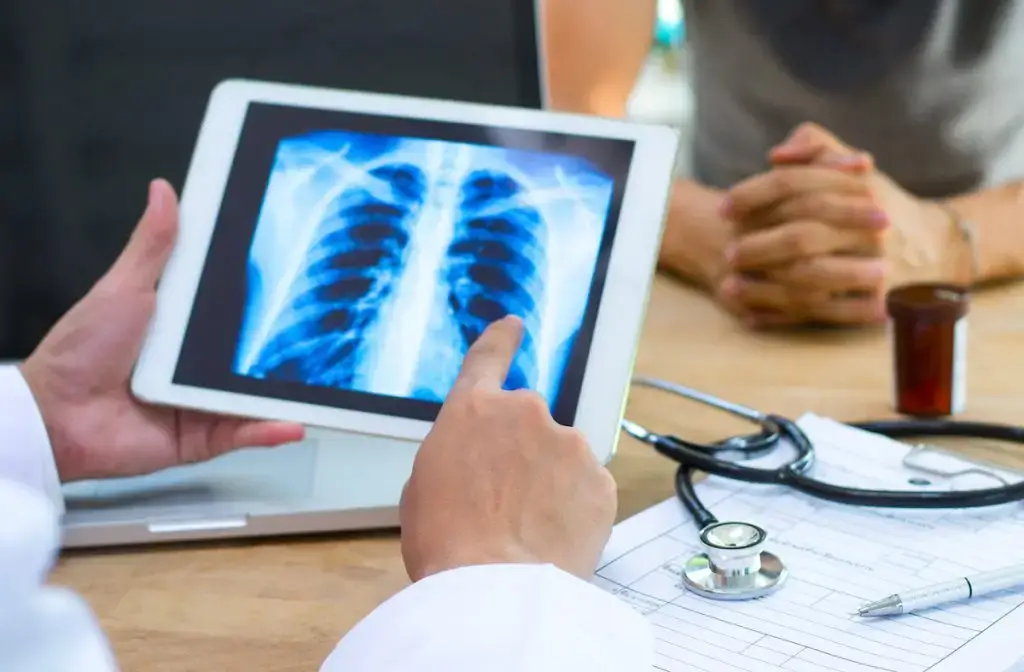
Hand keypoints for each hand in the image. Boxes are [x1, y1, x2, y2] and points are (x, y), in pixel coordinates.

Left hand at [19, 180, 304, 481]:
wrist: (56, 417)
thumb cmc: (78, 353)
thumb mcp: (123, 288)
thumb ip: (153, 245)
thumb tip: (164, 192)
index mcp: (183, 326)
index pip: (234, 307)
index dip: (265, 296)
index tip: (297, 278)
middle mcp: (196, 365)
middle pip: (253, 352)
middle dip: (286, 346)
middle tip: (323, 330)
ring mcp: (203, 401)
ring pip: (256, 394)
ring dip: (287, 392)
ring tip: (324, 382)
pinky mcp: (203, 437)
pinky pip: (243, 432)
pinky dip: (269, 430)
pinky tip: (293, 423)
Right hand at [399, 315, 616, 581]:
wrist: (492, 588)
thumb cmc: (446, 544)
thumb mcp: (423, 487)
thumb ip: (454, 454)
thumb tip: (475, 462)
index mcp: (471, 410)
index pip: (488, 358)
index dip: (501, 340)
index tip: (513, 325)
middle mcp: (524, 412)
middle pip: (527, 424)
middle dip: (522, 454)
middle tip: (506, 503)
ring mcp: (568, 443)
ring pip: (561, 458)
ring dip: (550, 483)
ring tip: (526, 530)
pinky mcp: (600, 478)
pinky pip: (587, 488)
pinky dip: (574, 509)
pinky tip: (552, 538)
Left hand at [719, 123, 954, 327]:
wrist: (933, 249)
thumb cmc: (877, 205)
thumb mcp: (853, 168)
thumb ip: (817, 147)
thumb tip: (776, 156)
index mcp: (858, 190)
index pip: (796, 187)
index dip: (753, 194)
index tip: (723, 206)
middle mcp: (867, 229)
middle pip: (801, 237)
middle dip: (758, 246)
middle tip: (728, 253)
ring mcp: (871, 268)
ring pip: (808, 279)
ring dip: (763, 286)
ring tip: (730, 287)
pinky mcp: (870, 303)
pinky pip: (820, 313)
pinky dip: (782, 316)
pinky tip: (752, 315)